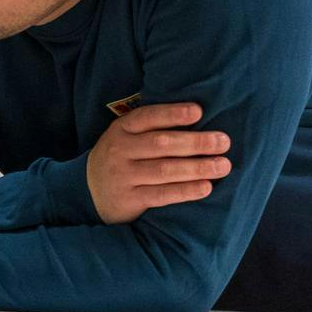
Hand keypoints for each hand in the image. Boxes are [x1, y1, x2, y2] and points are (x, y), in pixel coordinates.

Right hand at [86, 102, 229, 224]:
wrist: (87, 192)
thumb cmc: (121, 158)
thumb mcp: (125, 136)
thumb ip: (151, 126)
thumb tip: (200, 115)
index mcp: (121, 129)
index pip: (147, 117)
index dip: (172, 114)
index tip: (199, 111)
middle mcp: (119, 151)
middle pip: (161, 144)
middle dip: (195, 142)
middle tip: (223, 142)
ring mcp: (122, 176)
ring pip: (163, 170)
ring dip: (196, 167)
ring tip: (222, 165)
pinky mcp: (128, 200)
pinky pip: (161, 195)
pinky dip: (185, 191)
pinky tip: (206, 187)